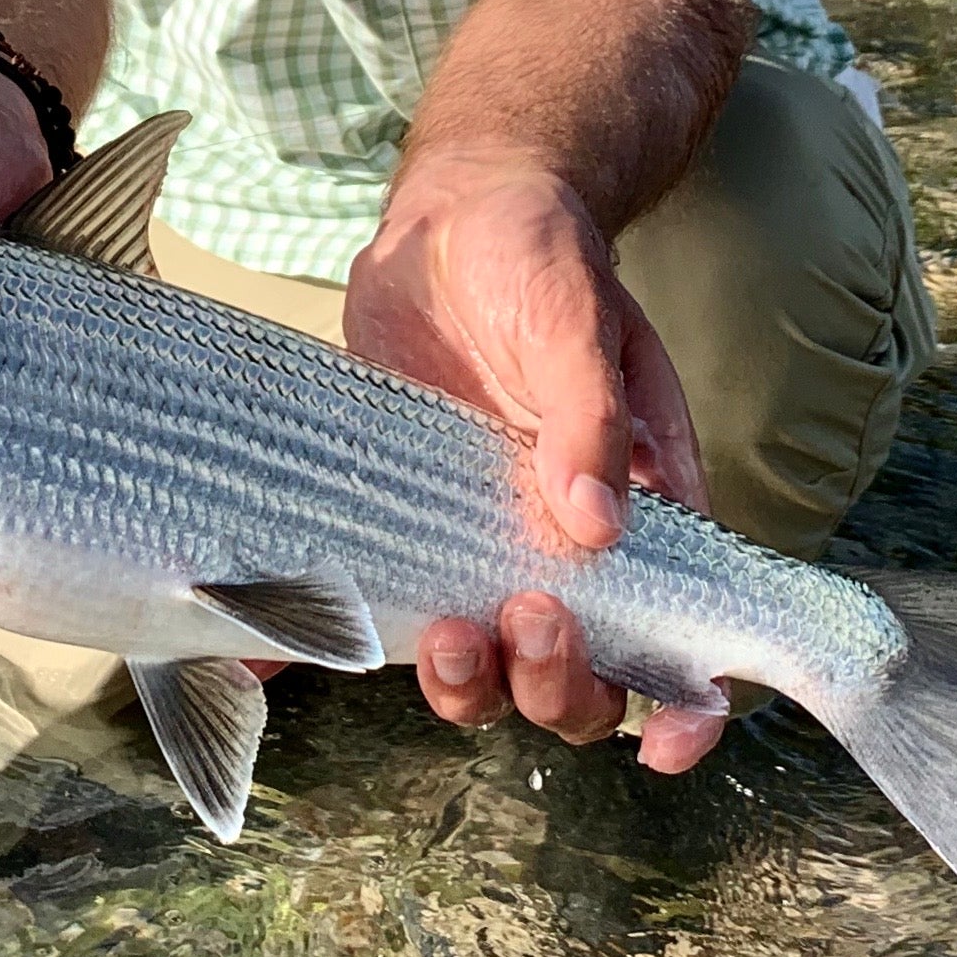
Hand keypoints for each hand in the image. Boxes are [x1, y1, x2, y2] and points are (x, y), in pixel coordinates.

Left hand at [343, 155, 723, 774]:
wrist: (454, 214)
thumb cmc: (540, 258)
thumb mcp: (576, 321)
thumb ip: (590, 419)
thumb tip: (596, 526)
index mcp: (642, 509)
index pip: (683, 640)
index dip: (682, 707)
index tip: (661, 742)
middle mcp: (564, 546)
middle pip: (577, 675)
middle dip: (556, 681)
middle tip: (522, 620)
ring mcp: (478, 542)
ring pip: (485, 665)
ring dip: (469, 680)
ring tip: (444, 634)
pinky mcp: (401, 524)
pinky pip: (377, 604)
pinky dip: (325, 642)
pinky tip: (273, 664)